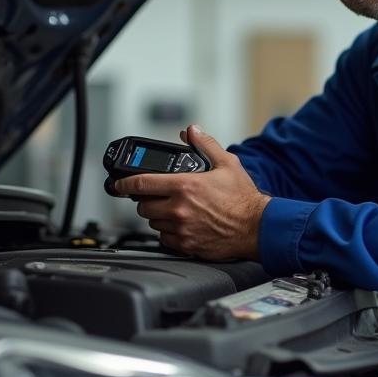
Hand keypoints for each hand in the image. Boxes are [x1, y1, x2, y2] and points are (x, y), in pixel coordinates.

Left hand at [114, 125, 269, 260]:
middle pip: (143, 206)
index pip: (141, 184)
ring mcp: (181, 229)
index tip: (119, 184)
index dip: (124, 183)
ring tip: (175, 212)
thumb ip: (205, 145)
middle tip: (160, 198)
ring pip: (153, 223)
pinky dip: (169, 233)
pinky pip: (165, 240)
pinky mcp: (186, 245)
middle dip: (148, 200)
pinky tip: (182, 226)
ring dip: (159, 217)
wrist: (258, 228)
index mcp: (185, 186)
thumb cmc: (244, 199)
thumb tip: (192, 131)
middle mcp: (180, 209)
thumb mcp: (227, 164)